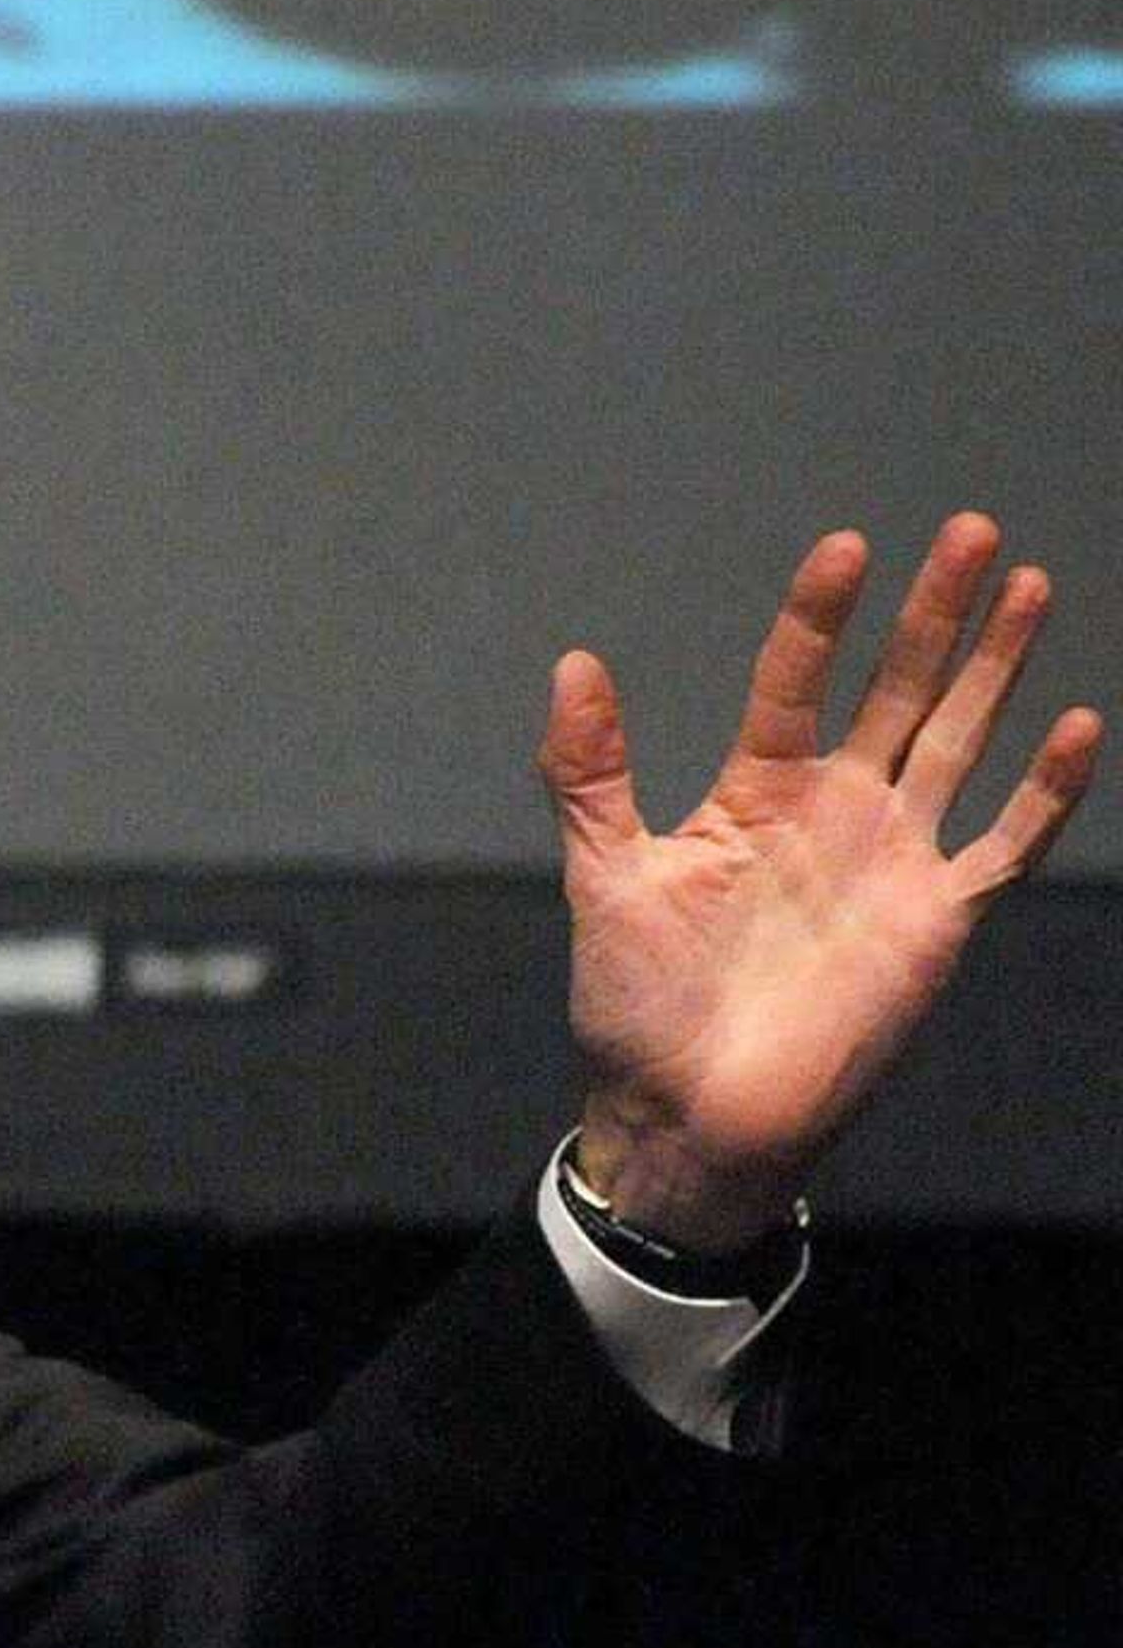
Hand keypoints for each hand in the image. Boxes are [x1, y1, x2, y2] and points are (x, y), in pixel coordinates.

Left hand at [546, 515, 1099, 1249]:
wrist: (687, 1115)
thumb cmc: (636, 1004)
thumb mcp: (605, 876)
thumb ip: (591, 774)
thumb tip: (574, 664)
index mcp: (754, 794)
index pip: (794, 680)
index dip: (821, 616)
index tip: (845, 546)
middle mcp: (833, 811)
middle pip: (897, 691)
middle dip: (934, 615)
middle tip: (970, 532)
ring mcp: (891, 860)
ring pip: (957, 741)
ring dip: (993, 668)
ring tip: (1024, 585)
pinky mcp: (935, 919)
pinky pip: (1003, 843)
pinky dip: (1043, 790)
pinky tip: (1075, 722)